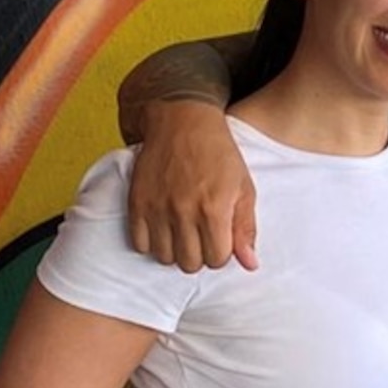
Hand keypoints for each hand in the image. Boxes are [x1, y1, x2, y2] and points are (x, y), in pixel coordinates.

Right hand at [126, 100, 256, 272]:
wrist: (182, 122)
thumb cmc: (219, 155)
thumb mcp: (244, 188)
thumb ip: (246, 228)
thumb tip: (250, 265)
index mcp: (215, 208)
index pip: (217, 259)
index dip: (221, 254)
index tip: (220, 240)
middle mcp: (184, 211)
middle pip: (189, 263)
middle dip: (199, 256)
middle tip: (201, 237)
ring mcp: (158, 207)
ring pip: (164, 257)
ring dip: (175, 250)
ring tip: (182, 232)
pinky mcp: (137, 202)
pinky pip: (139, 244)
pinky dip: (151, 242)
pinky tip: (163, 228)